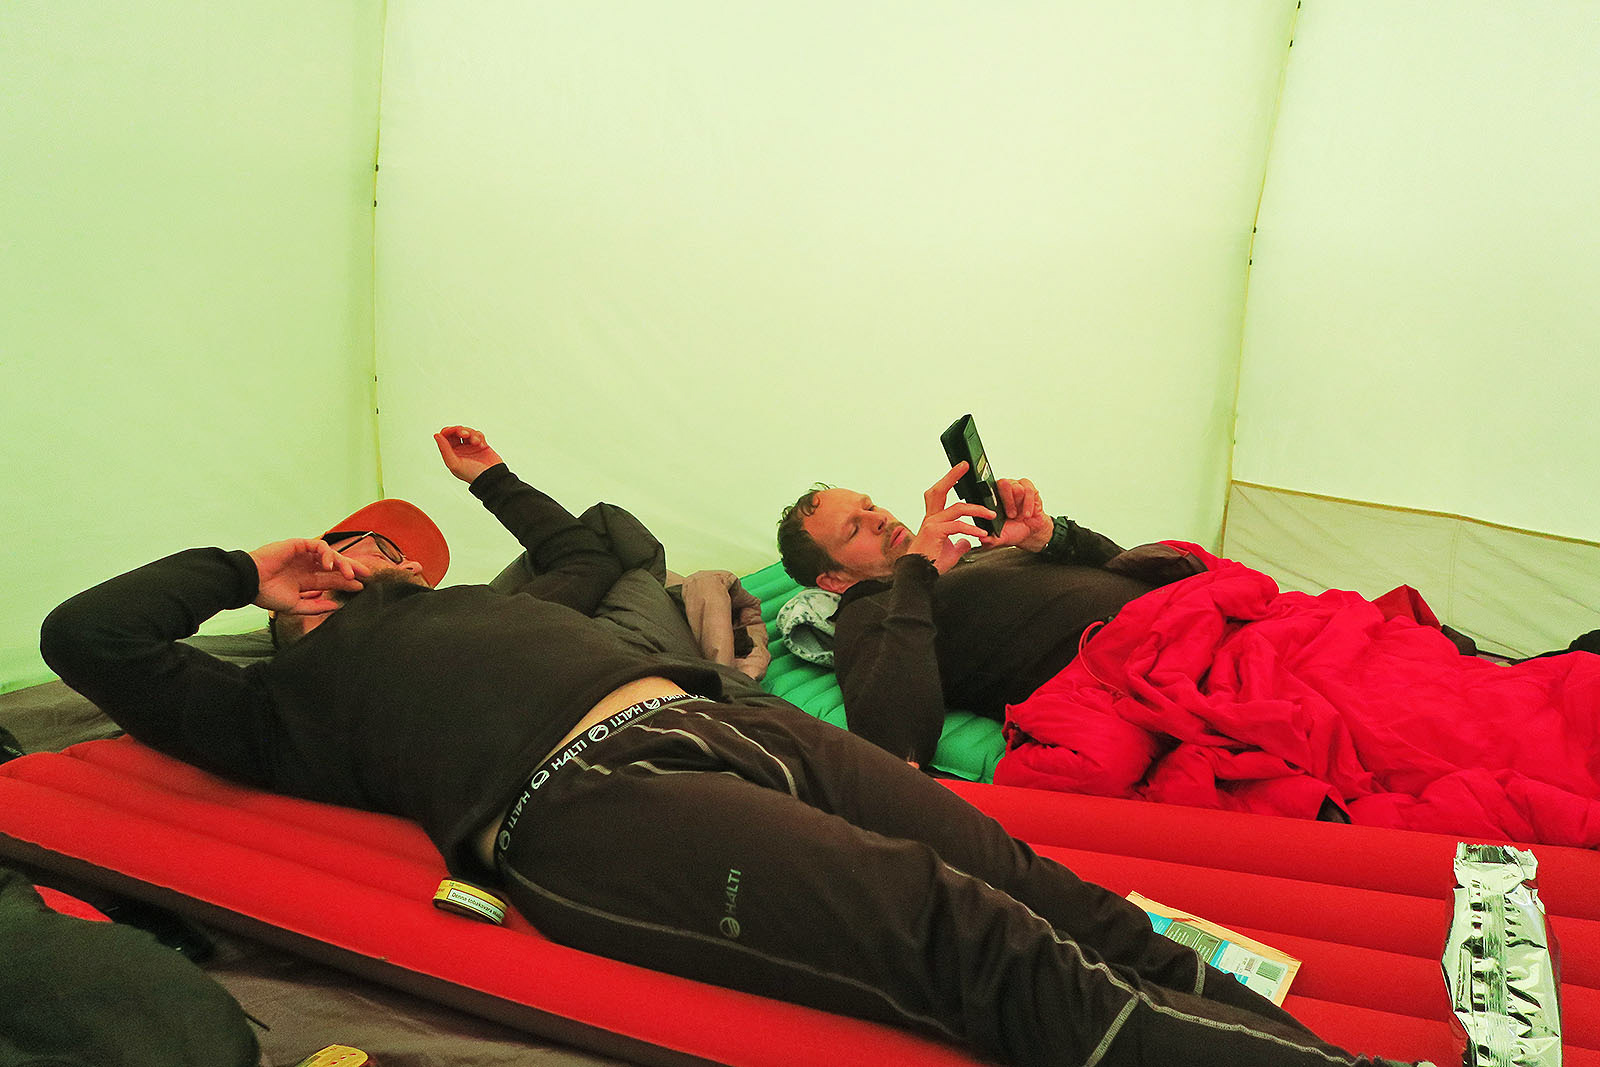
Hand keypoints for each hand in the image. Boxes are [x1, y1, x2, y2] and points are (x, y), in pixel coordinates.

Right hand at [248, 539, 367, 614]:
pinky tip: (330, 565)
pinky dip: (327, 553)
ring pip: (330, 554)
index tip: (360, 587)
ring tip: (349, 574)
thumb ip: (315, 606)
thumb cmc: (267, 595)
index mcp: (306, 580)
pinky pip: (318, 545)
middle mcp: (307, 566)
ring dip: (342, 563)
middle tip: (366, 575)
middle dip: (351, 569)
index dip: (346, 582)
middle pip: (335, 566)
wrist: (250, 583)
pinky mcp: (298, 545)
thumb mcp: (295, 606)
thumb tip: (336, 605)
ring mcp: (303, 555)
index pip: (331, 579)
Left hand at [435, 425, 503, 483]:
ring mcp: (470, 447)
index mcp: (451, 454)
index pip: (445, 436)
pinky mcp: (481, 445)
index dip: (449, 431)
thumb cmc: (473, 475)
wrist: (492, 478)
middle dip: (461, 430)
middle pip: (456, 432)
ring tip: (476, 442)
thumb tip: (437, 435)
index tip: (455, 431)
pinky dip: (479, 436)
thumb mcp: (455, 463)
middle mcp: (460, 450)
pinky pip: (478, 434)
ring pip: (468, 431)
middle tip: (465, 434)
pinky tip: (481, 444)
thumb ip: (444, 449)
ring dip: (472, 434)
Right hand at [908, 463, 994, 573]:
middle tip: (965, 466)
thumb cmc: (932, 564)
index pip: (940, 494)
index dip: (949, 480)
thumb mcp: (951, 552)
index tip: (960, 469)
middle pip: (940, 490)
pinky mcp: (935, 532)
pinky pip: (958, 526)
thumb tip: (968, 542)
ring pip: (958, 508)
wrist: (920, 575)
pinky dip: (972, 529)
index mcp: (933, 519)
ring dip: (977, 510)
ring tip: (991, 515)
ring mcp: (932, 523)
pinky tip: (983, 534)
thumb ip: (960, 543)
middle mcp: (931, 517)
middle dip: (952, 476)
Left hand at [984, 477, 1052, 550]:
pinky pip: (1028, 490)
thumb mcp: (1001, 538)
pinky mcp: (1028, 487)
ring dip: (1019, 504)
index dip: (991, 498)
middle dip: (1008, 501)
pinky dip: (1028, 504)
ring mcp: (1016, 486)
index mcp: (991, 499)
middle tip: (1011, 515)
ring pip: (1016, 487)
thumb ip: (991, 540)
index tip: (997, 513)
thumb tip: (982, 539)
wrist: (1031, 532)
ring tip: (1020, 515)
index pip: (986, 489)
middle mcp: (1002, 489)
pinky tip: (1027, 514)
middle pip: (1003, 483)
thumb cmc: (1013, 530)